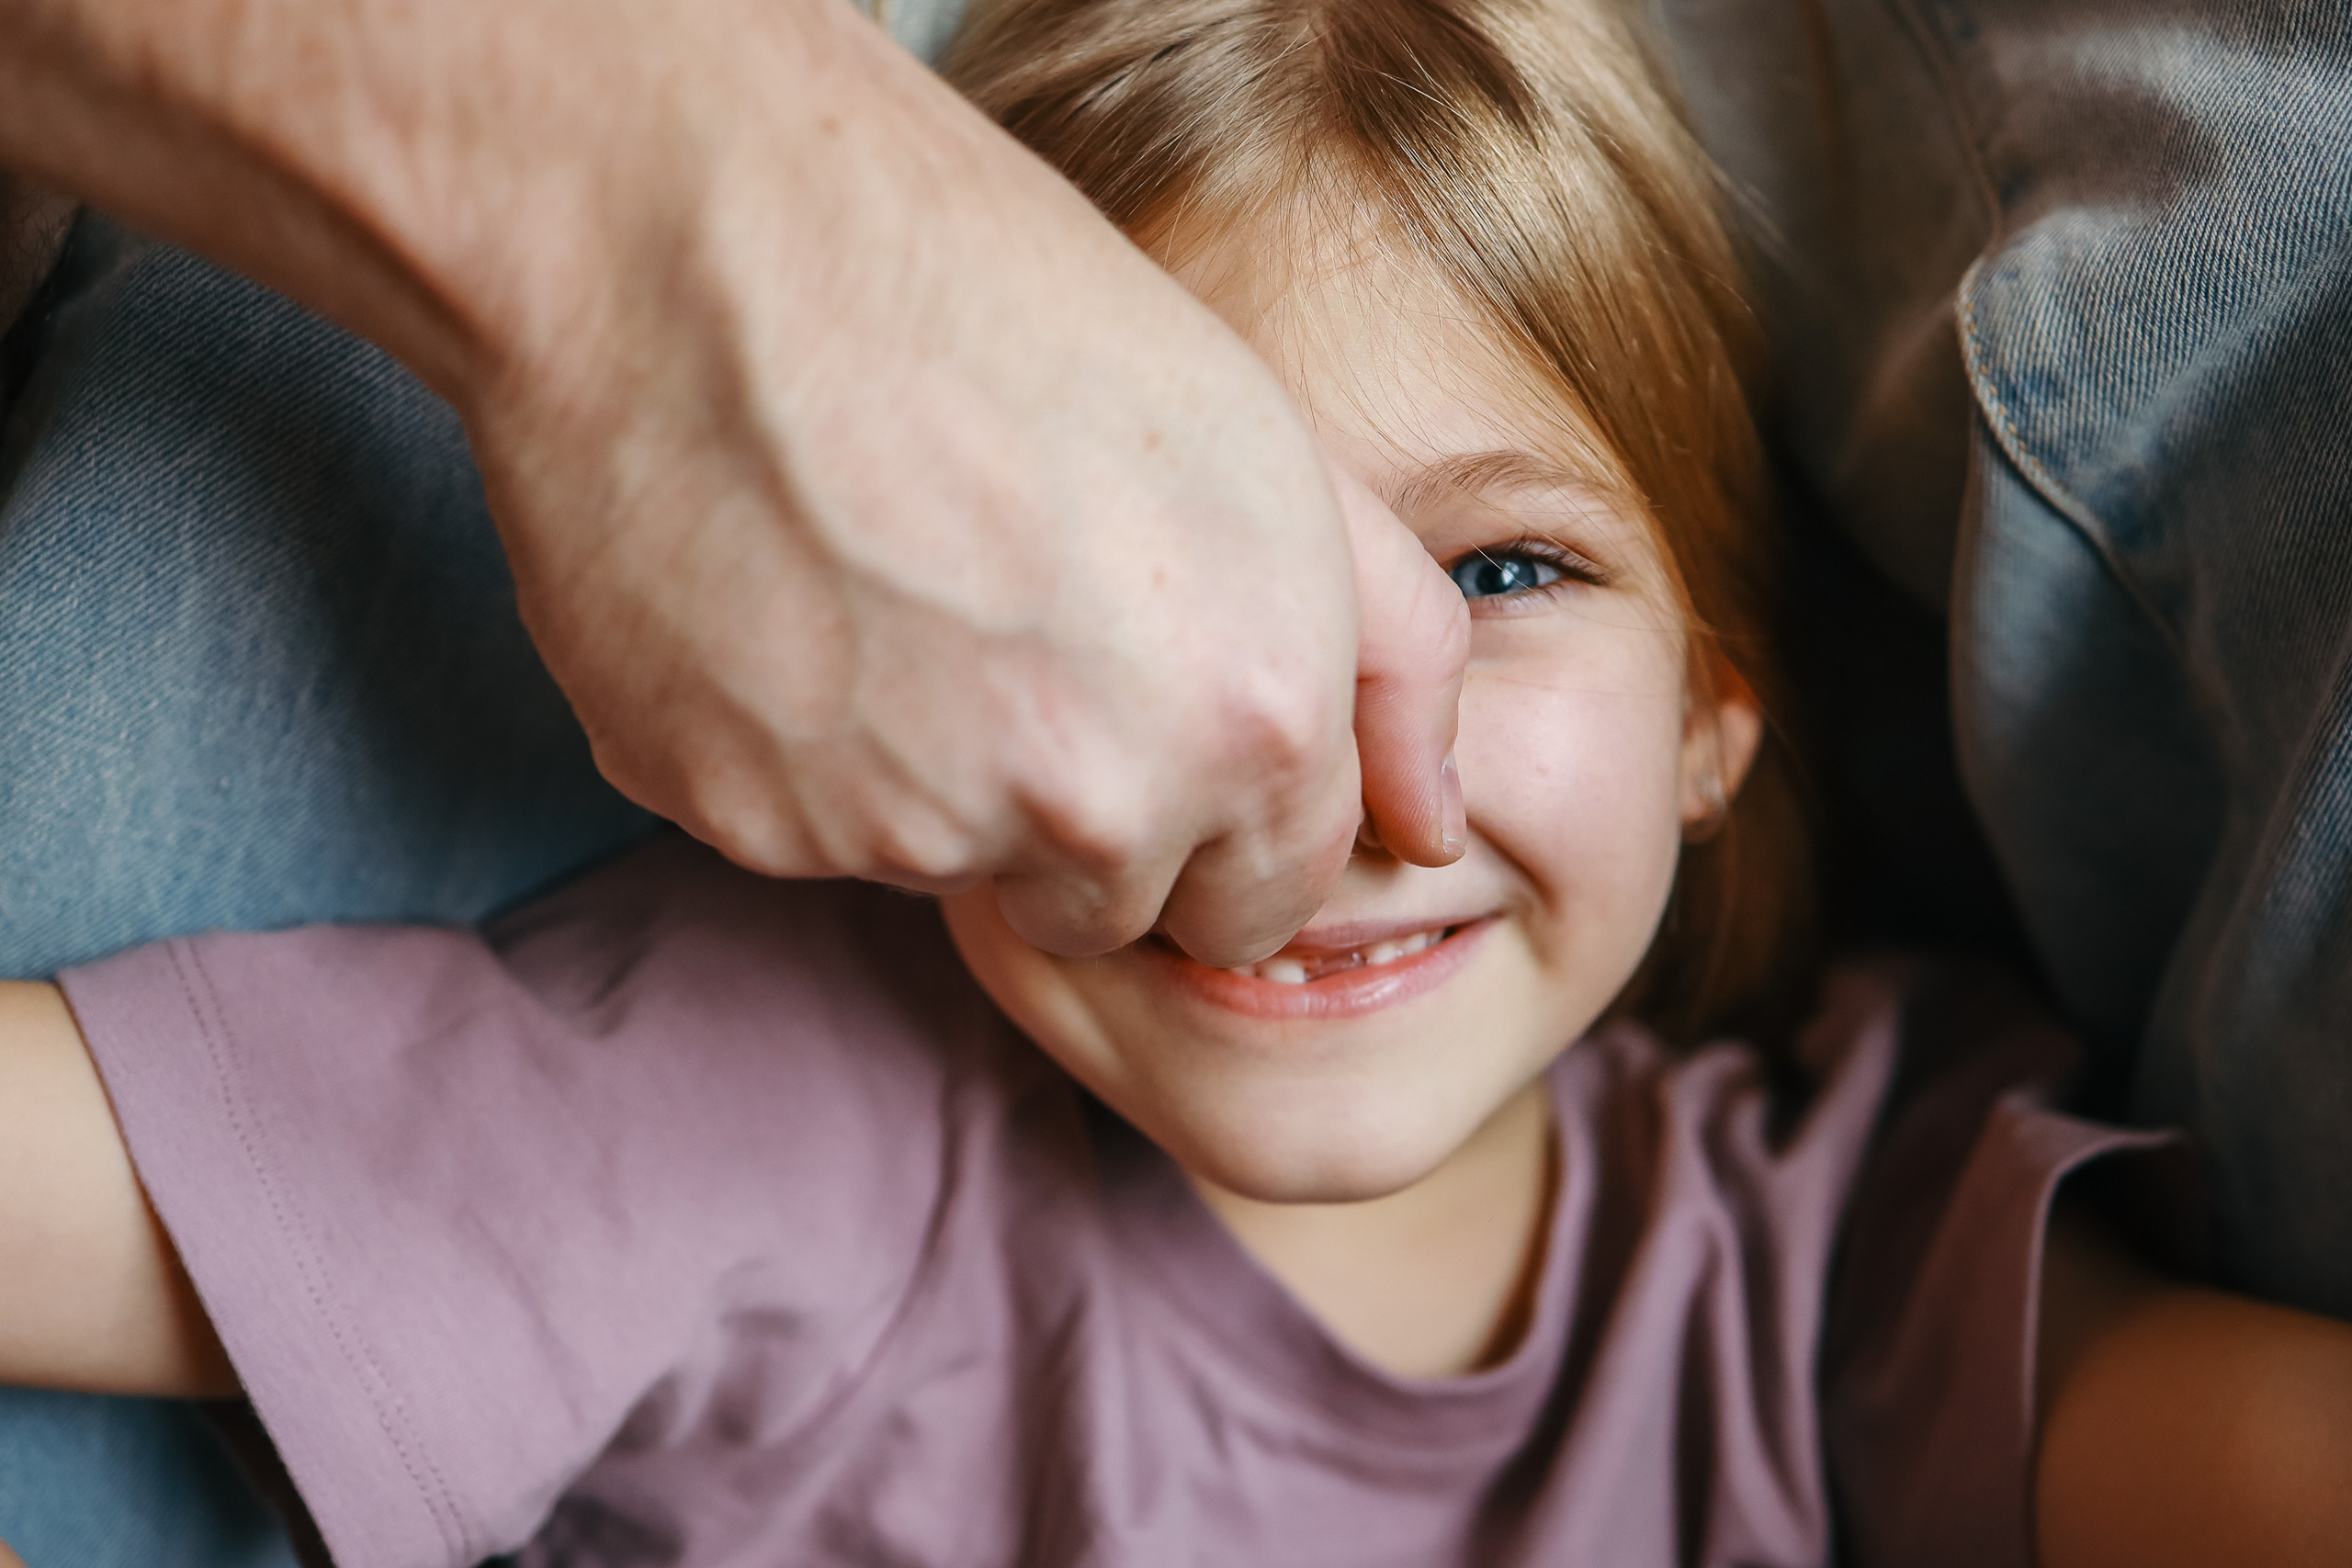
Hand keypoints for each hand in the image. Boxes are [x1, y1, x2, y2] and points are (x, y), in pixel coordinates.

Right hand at [0, 0, 1467, 965]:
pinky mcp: (749, 822)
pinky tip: (788, 599)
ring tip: (891, 584)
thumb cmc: (1006, 302)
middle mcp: (1097, 807)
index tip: (1152, 712)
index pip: (1270, 895)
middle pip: (1117, 907)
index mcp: (1253, 720)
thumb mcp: (1275, 450)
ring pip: (958, 868)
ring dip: (942, 780)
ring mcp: (912, 826)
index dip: (1220, 812)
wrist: (703, 231)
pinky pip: (809, 834)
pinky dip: (804, 754)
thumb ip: (1393, 661)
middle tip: (1016, 632)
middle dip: (1092, 817)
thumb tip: (1436, 828)